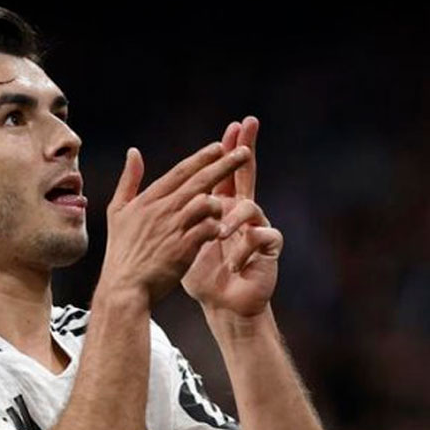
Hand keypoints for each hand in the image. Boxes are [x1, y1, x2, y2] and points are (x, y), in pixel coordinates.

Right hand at [98, 142, 251, 304]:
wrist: (125, 287)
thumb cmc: (122, 251)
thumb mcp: (117, 211)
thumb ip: (128, 180)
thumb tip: (133, 151)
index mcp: (148, 199)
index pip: (180, 171)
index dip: (202, 158)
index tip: (220, 146)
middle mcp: (162, 209)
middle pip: (199, 181)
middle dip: (224, 164)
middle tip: (244, 152)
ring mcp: (174, 228)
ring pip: (207, 203)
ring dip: (220, 203)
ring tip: (225, 209)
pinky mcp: (184, 248)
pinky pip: (209, 228)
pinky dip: (218, 226)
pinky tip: (220, 230)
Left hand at [182, 117, 283, 317]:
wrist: (224, 304)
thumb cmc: (202, 273)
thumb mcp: (181, 241)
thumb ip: (171, 215)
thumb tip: (159, 196)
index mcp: (221, 208)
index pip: (224, 173)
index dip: (228, 150)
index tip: (233, 125)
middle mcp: (242, 212)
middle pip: (246, 175)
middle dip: (246, 151)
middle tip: (249, 127)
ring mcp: (258, 226)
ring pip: (251, 208)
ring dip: (232, 220)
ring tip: (218, 237)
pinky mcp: (270, 248)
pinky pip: (260, 238)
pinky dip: (244, 251)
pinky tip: (234, 265)